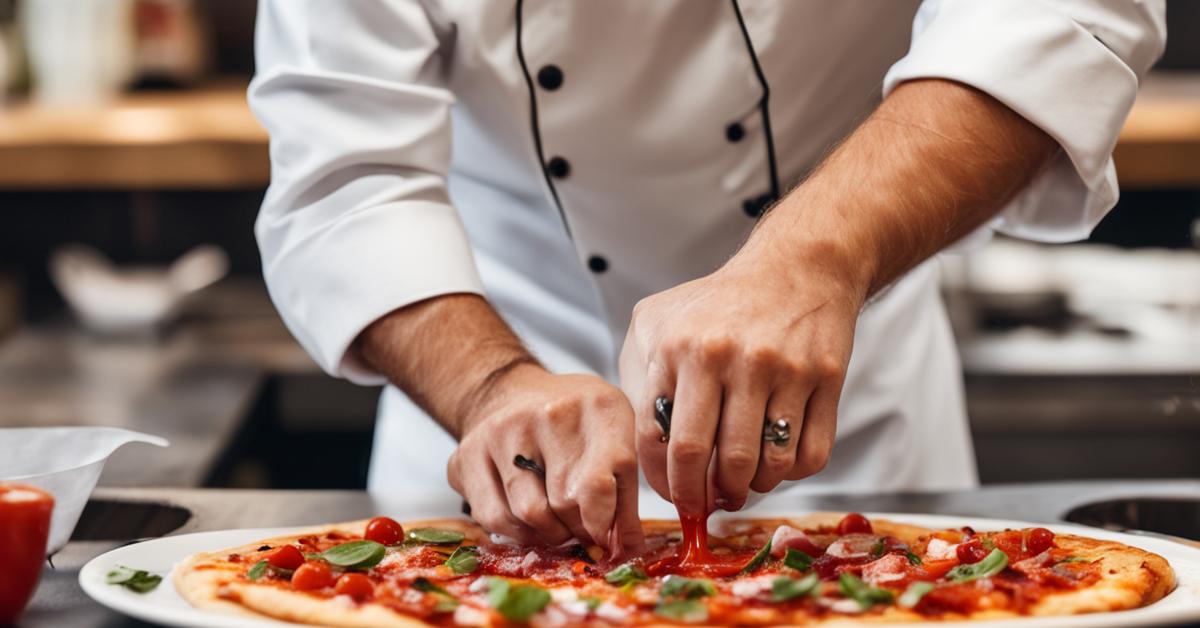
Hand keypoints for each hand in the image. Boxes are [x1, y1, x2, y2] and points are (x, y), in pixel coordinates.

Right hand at [447, 364, 643, 555]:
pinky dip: (516, 531)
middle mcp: (547, 414)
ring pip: (529, 514)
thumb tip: (628, 549)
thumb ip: (625, 496)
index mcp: (597, 406)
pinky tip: (527, 519)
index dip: (603, 525)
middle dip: (578, 529)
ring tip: (557, 523)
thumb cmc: (574, 425)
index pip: (598, 484)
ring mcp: (502, 431)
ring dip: (548, 533)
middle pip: (565, 503)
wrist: (513, 393)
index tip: (604, 538)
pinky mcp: (467, 454)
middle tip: (581, 527)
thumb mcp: (614, 439)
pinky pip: (493, 517)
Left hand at [619, 241, 864, 514]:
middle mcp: (727, 357)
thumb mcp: (657, 321)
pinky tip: (776, 462)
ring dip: (749, 489)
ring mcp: (781, 369)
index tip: (674, 497)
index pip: (660, 440)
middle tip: (707, 503)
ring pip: (763, 465)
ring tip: (741, 484)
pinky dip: (791, 474)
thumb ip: (636, 376)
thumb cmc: (720, 303)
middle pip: (707, 459)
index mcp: (679, 348)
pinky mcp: (825, 378)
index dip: (665, 483)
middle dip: (702, 496)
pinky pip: (809, 455)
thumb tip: (639, 444)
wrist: (797, 268)